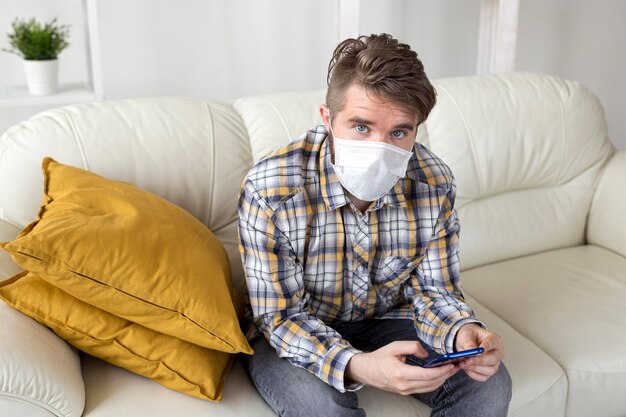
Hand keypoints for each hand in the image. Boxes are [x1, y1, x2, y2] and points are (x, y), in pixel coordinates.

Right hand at [345, 341, 459, 394]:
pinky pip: (424, 389)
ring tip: (450, 370)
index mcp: (400, 373)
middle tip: (456, 366)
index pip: (426, 375)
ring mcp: (405, 391)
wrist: (366, 370)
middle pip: (431, 383)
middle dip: (446, 375)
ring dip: (442, 380)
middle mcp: (404, 385)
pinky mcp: (405, 392)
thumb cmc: (379, 358)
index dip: (441, 371)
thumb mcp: (395, 346)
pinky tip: (439, 375)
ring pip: (429, 388)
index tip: (451, 364)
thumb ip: (412, 346)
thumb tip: (426, 354)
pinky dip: (434, 383)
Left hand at [454, 324, 504, 381]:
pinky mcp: (489, 371)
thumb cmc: (468, 336)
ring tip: (463, 364)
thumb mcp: (466, 334)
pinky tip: (466, 368)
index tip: (480, 350)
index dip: (486, 346)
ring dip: (475, 369)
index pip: (492, 342)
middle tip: (467, 360)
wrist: (465, 342)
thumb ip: (468, 342)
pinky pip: (484, 377)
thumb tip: (471, 351)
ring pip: (490, 370)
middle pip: (493, 359)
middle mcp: (497, 352)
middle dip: (479, 361)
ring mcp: (495, 363)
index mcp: (494, 339)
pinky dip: (474, 374)